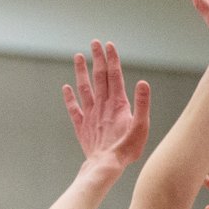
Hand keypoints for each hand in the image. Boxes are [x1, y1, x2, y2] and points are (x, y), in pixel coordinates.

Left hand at [62, 40, 150, 172]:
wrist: (106, 165)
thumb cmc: (127, 148)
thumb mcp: (142, 126)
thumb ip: (142, 104)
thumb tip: (143, 82)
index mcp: (118, 104)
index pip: (115, 76)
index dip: (112, 59)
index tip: (108, 45)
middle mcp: (102, 106)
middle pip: (100, 77)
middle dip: (97, 59)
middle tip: (94, 42)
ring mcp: (90, 115)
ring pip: (84, 88)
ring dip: (81, 72)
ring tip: (78, 57)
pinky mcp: (82, 127)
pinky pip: (74, 109)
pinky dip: (69, 97)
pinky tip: (66, 87)